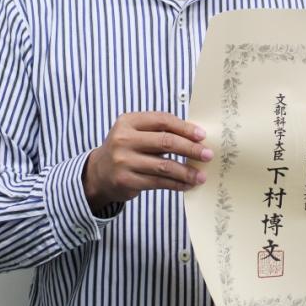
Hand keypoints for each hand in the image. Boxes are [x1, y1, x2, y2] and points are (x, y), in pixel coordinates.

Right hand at [82, 112, 211, 210]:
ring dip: (186, 171)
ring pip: (164, 165)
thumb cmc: (126, 149)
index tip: (202, 135)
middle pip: (165, 142)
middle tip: (207, 154)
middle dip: (190, 148)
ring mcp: (124, 161)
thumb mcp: (135, 132)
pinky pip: (158, 182)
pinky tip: (187, 184)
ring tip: (201, 175)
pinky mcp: (126, 180)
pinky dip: (176, 184)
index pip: (162, 120)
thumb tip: (195, 137)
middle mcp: (124, 139)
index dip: (184, 128)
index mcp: (128, 121)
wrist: (98, 173)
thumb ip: (159, 131)